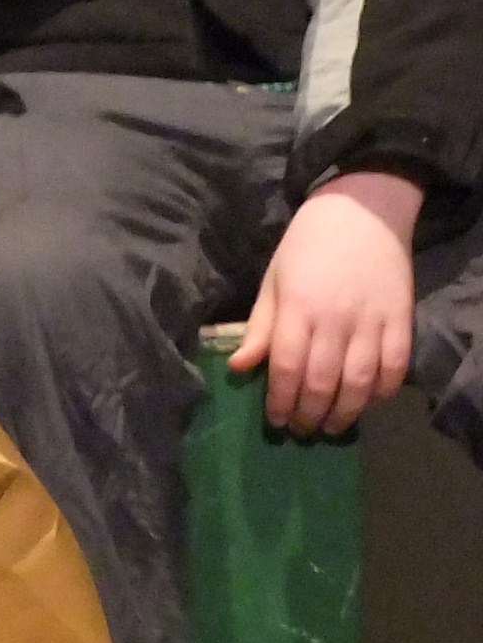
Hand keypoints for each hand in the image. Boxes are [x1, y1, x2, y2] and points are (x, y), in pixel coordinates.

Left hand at [234, 169, 422, 434]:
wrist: (362, 213)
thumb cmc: (306, 246)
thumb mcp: (273, 280)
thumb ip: (261, 326)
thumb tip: (240, 367)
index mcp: (298, 308)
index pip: (286, 366)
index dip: (280, 400)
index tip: (275, 420)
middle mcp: (335, 319)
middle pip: (322, 381)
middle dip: (309, 413)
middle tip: (301, 429)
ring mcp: (372, 322)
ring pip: (359, 383)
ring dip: (344, 412)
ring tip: (331, 426)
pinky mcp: (401, 321)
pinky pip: (394, 368)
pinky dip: (382, 392)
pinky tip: (367, 402)